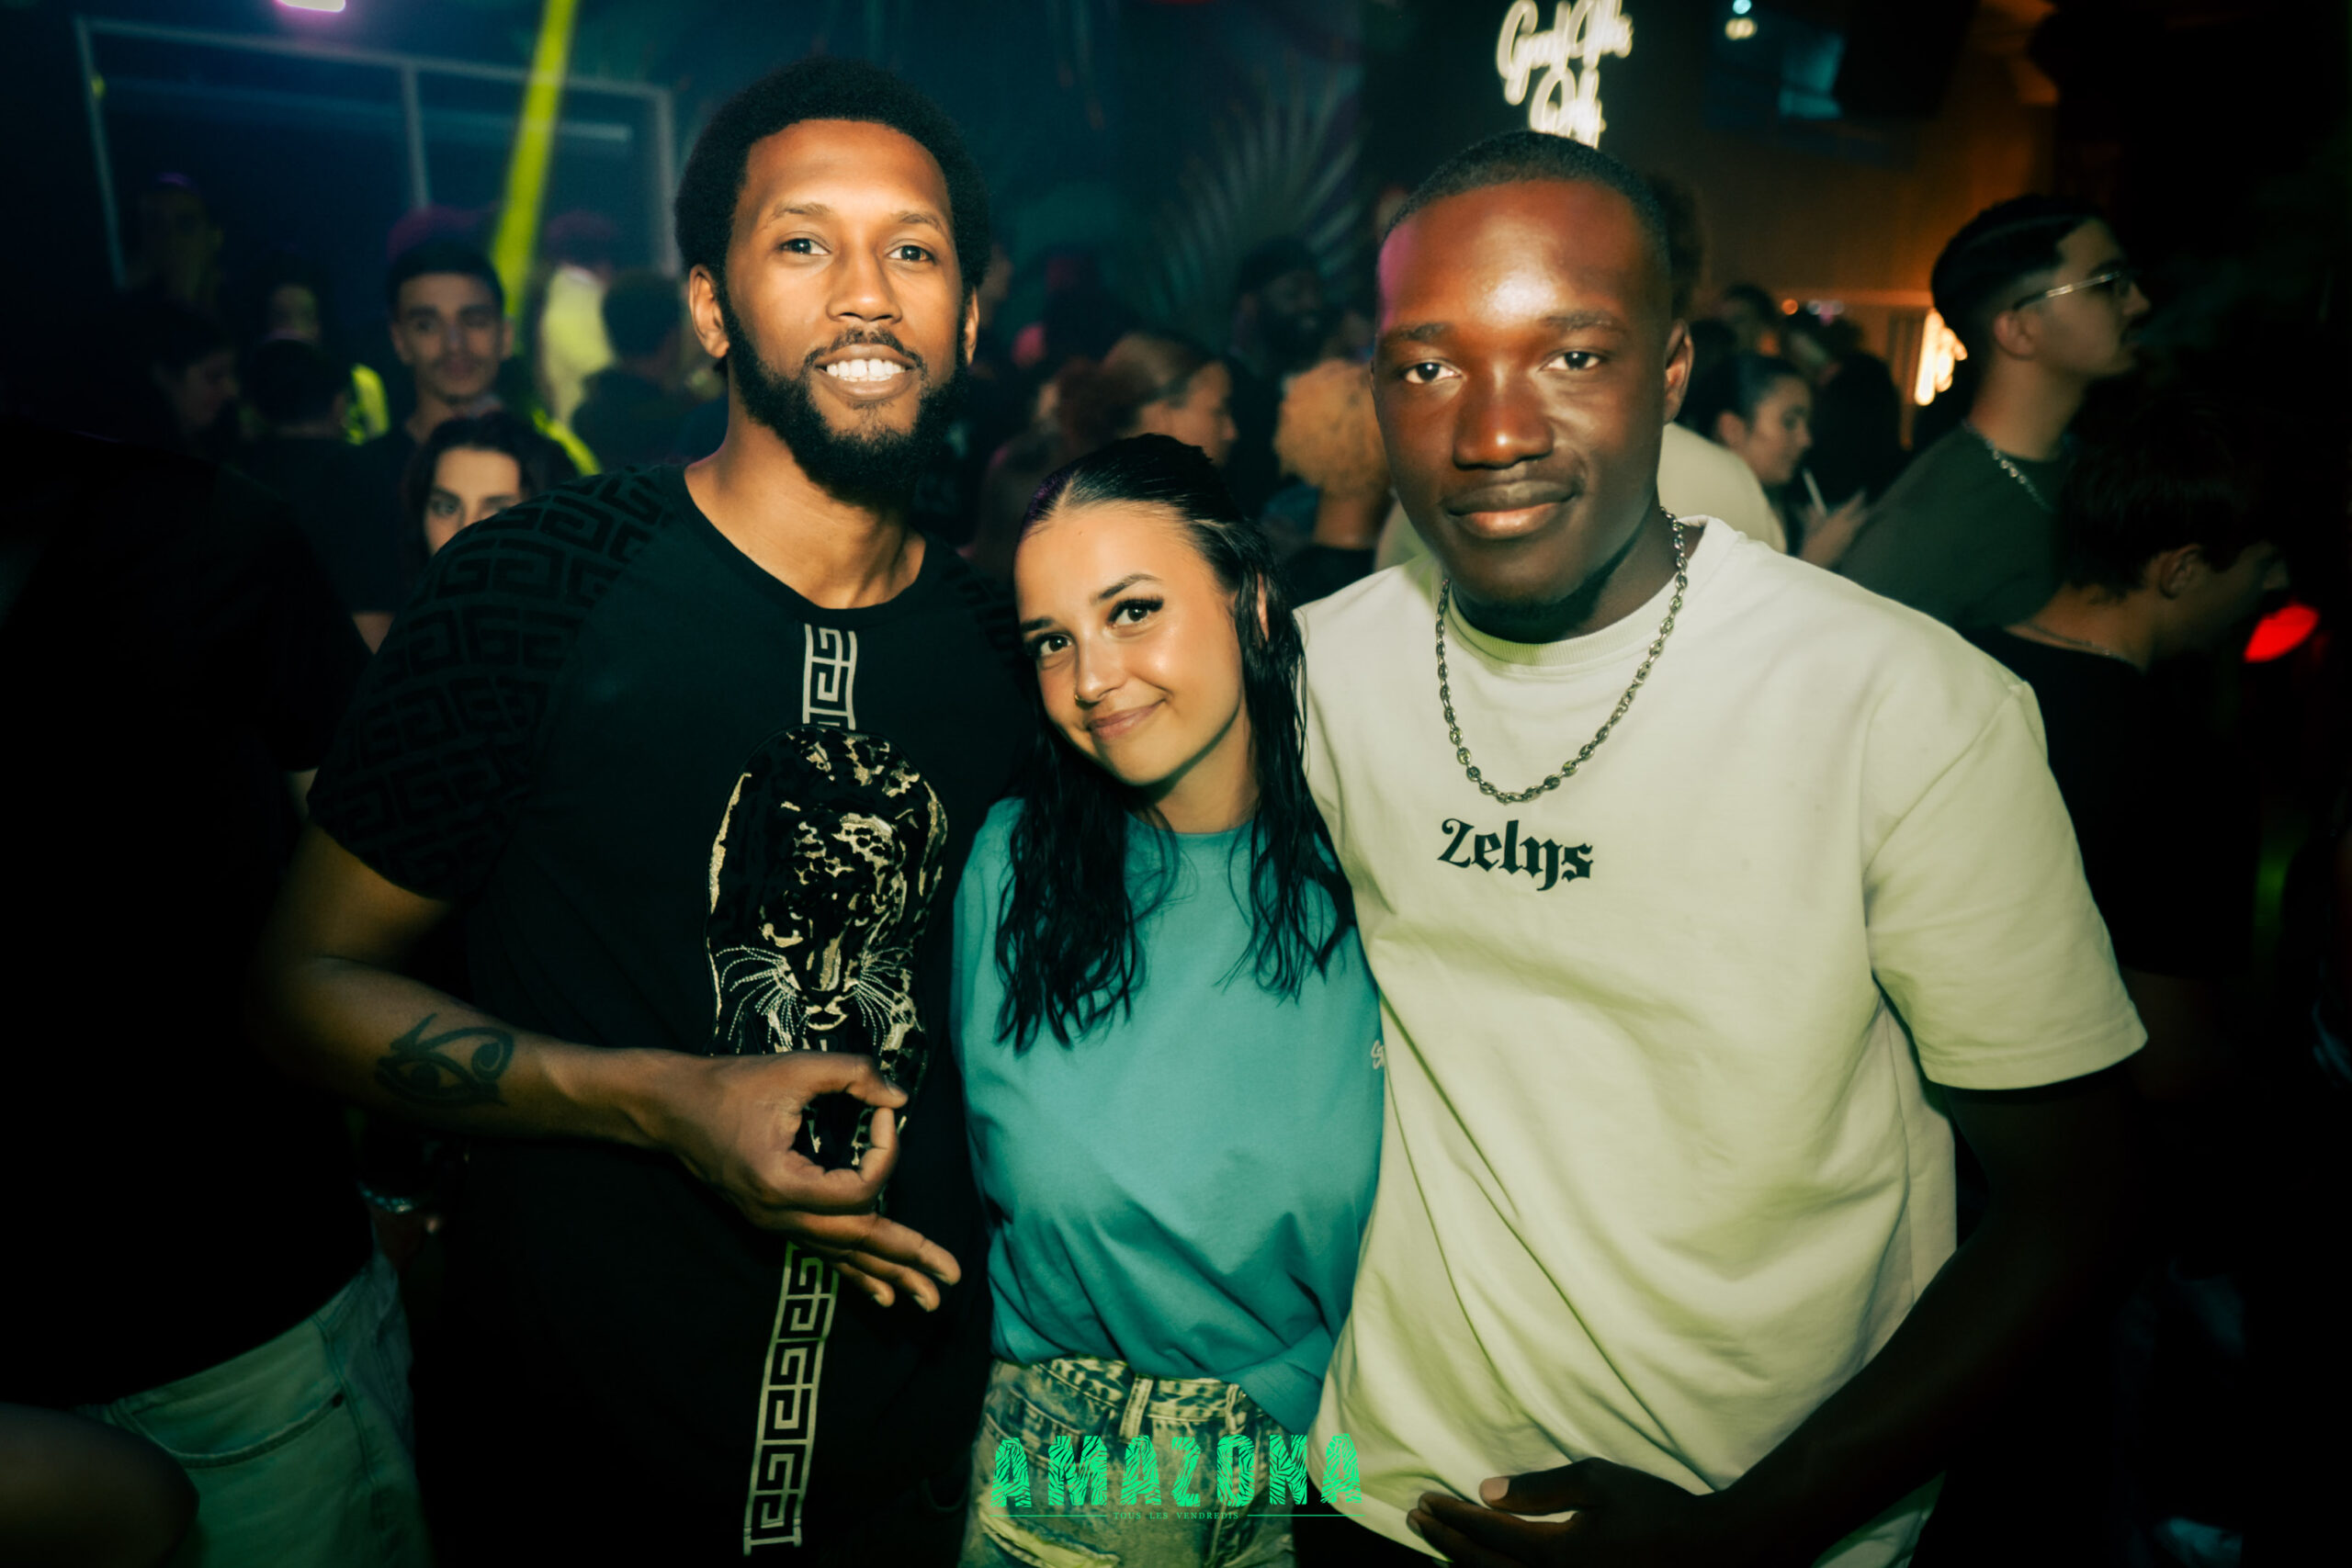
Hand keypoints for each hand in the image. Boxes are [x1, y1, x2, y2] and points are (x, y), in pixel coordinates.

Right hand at [647, 1051, 961, 1310]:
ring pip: (842, 1258)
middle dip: (909, 1256)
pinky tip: (883, 1298)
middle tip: (953, 1277)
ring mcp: (775, 1224)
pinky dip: (856, 1275)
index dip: (886, 1153)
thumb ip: (853, 1074)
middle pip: (857, 1242)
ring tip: (930, 1302)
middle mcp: (779, 1215)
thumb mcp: (794, 1069)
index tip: (883, 1114)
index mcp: (783, 1183)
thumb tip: (899, 1098)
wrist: (672, 1109)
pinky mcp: (775, 1221)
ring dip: (889, 1276)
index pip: (858, 1190)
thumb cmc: (731, 1085)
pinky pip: (822, 1255)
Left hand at [1408, 1459, 1758, 1567]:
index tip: (1424, 1500)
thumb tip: (1485, 1491)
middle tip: (1416, 1519)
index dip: (1452, 1517)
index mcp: (1556, 1552)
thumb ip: (1539, 1488)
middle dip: (1446, 1542)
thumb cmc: (1654, 1507)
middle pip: (1483, 1567)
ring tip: (1438, 1548)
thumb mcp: (1597, 1481)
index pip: (1487, 1533)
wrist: (1708, 1549)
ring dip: (1464, 1567)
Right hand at [1798, 492, 1867, 568]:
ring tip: (1867, 516)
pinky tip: (1852, 531)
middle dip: (1868, 510)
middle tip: (1871, 506)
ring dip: (1863, 520)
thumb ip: (1813, 516)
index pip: (1854, 504)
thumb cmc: (1812, 543)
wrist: (1816, 563)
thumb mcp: (1811, 527)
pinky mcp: (1851, 547)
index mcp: (1839, 520)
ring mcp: (1851, 538)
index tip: (1863, 491)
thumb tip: (1810, 507)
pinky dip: (1857, 531)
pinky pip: (1857, 535)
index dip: (1859, 497)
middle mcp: (1849, 528)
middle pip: (1864, 516)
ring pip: (1862, 526)